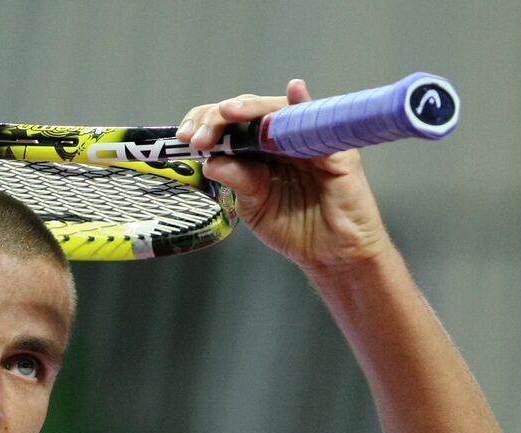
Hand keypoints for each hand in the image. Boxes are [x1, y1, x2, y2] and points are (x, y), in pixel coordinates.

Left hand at [176, 79, 393, 274]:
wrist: (330, 254)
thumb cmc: (295, 228)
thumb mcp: (254, 205)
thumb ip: (237, 180)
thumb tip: (211, 160)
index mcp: (259, 150)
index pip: (230, 124)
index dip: (206, 124)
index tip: (184, 138)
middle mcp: (282, 139)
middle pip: (250, 112)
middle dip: (219, 118)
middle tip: (199, 136)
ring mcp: (309, 140)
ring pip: (278, 111)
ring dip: (252, 109)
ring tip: (228, 112)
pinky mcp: (335, 149)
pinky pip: (321, 123)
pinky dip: (305, 105)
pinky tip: (294, 91)